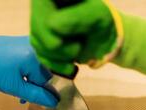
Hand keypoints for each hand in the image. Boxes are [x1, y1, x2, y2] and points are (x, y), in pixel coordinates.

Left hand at [0, 21, 58, 107]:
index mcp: (34, 58)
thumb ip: (36, 95)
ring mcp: (33, 43)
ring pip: (41, 67)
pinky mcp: (28, 41)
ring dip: (32, 78)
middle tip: (21, 93)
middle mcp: (37, 48)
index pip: (47, 82)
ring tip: (19, 85)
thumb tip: (55, 102)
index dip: (40, 93)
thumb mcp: (15, 87)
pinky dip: (29, 69)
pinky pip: (36, 59)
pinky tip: (19, 75)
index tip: (30, 98)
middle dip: (36, 85)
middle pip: (46, 74)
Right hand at [30, 0, 145, 75]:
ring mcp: (41, 25)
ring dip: (59, 56)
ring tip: (77, 52)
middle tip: (78, 47)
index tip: (68, 37)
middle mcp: (44, 7)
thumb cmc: (105, 22)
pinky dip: (56, 65)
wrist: (108, 39)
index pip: (42, 7)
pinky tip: (70, 66)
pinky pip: (40, 56)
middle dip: (58, 45)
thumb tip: (52, 25)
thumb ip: (75, 18)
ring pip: (38, 44)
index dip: (49, 22)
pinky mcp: (42, 43)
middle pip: (37, 28)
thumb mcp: (95, 16)